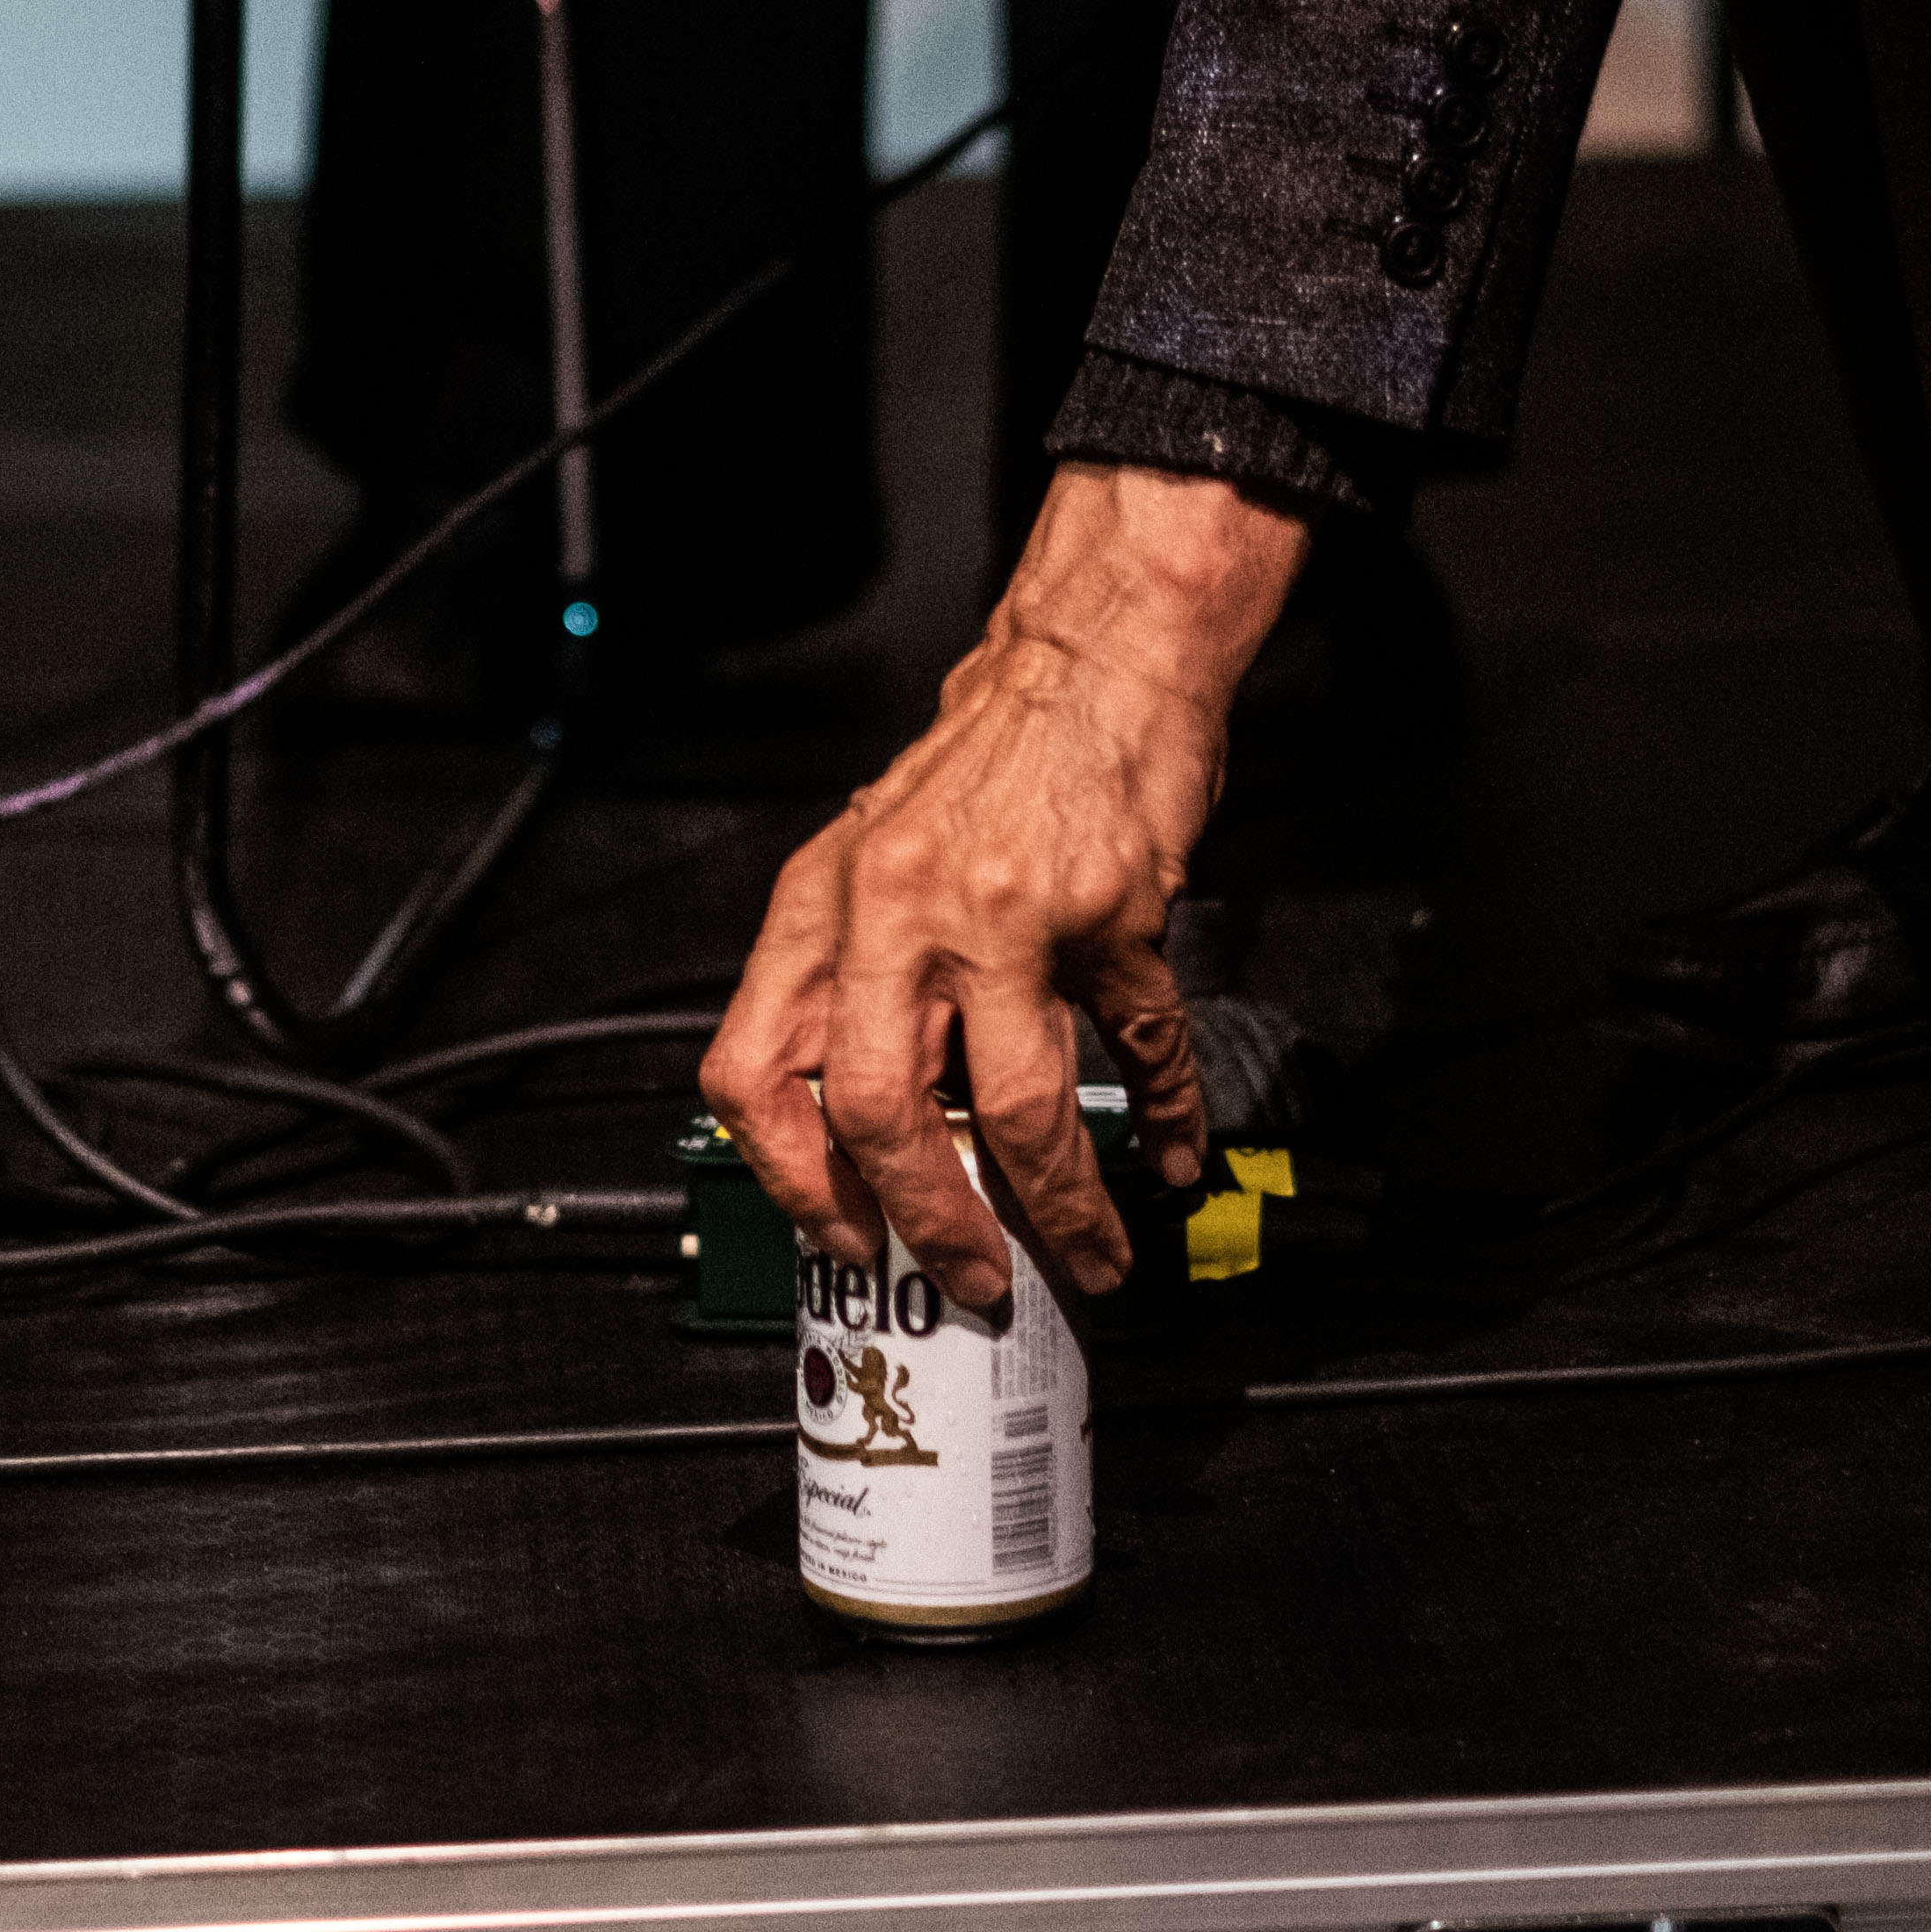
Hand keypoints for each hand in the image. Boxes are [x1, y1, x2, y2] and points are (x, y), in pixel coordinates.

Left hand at [701, 461, 1314, 1303]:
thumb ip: (855, 980)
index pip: (758, 1070)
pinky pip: (1142, 1051)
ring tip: (1091, 1255)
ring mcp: (1010, 915)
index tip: (840, 1238)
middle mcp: (899, 910)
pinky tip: (1172, 1157)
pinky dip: (1164, 1120)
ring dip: (1058, 1207)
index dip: (791, 1178)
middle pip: (883, 1112)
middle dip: (929, 1222)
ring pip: (1016, 1107)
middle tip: (971, 1277)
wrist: (1095, 655)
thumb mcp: (875, 860)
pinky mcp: (1114, 916)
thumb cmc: (989, 762)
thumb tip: (859, 1137)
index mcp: (824, 905)